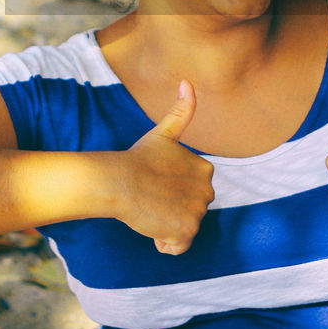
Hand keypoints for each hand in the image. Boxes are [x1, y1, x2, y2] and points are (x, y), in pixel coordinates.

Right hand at [115, 81, 214, 254]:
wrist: (119, 181)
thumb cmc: (137, 158)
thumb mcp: (163, 132)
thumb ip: (181, 110)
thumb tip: (187, 81)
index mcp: (206, 170)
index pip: (189, 193)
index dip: (169, 192)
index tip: (154, 182)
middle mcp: (208, 191)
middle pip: (187, 212)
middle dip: (168, 210)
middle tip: (150, 196)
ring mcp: (198, 212)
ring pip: (181, 229)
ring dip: (163, 225)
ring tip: (149, 209)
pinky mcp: (186, 232)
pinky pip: (176, 247)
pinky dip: (163, 242)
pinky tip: (152, 226)